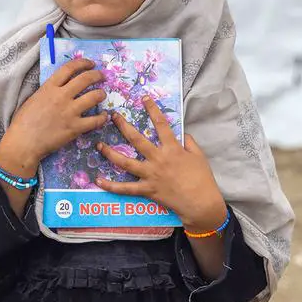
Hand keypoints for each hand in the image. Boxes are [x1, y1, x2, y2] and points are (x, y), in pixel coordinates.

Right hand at [0, 58, 109, 177]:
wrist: (23, 143)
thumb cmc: (22, 123)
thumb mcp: (33, 99)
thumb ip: (47, 92)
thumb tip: (57, 89)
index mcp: (49, 87)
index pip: (69, 68)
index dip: (83, 63)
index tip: (90, 64)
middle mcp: (61, 96)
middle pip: (86, 79)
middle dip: (97, 75)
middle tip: (102, 76)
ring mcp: (70, 112)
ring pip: (94, 96)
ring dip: (101, 94)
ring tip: (102, 95)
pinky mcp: (75, 128)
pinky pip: (95, 120)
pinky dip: (102, 117)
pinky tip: (103, 116)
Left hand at [94, 95, 227, 230]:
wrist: (200, 202)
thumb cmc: (202, 179)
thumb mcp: (199, 156)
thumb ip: (189, 143)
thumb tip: (182, 134)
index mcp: (172, 149)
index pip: (161, 124)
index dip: (153, 109)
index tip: (144, 98)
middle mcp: (158, 159)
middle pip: (137, 139)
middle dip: (123, 126)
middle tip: (113, 116)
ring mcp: (150, 175)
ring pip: (126, 163)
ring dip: (110, 153)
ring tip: (99, 146)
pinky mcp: (147, 190)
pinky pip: (126, 188)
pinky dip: (111, 186)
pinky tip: (99, 181)